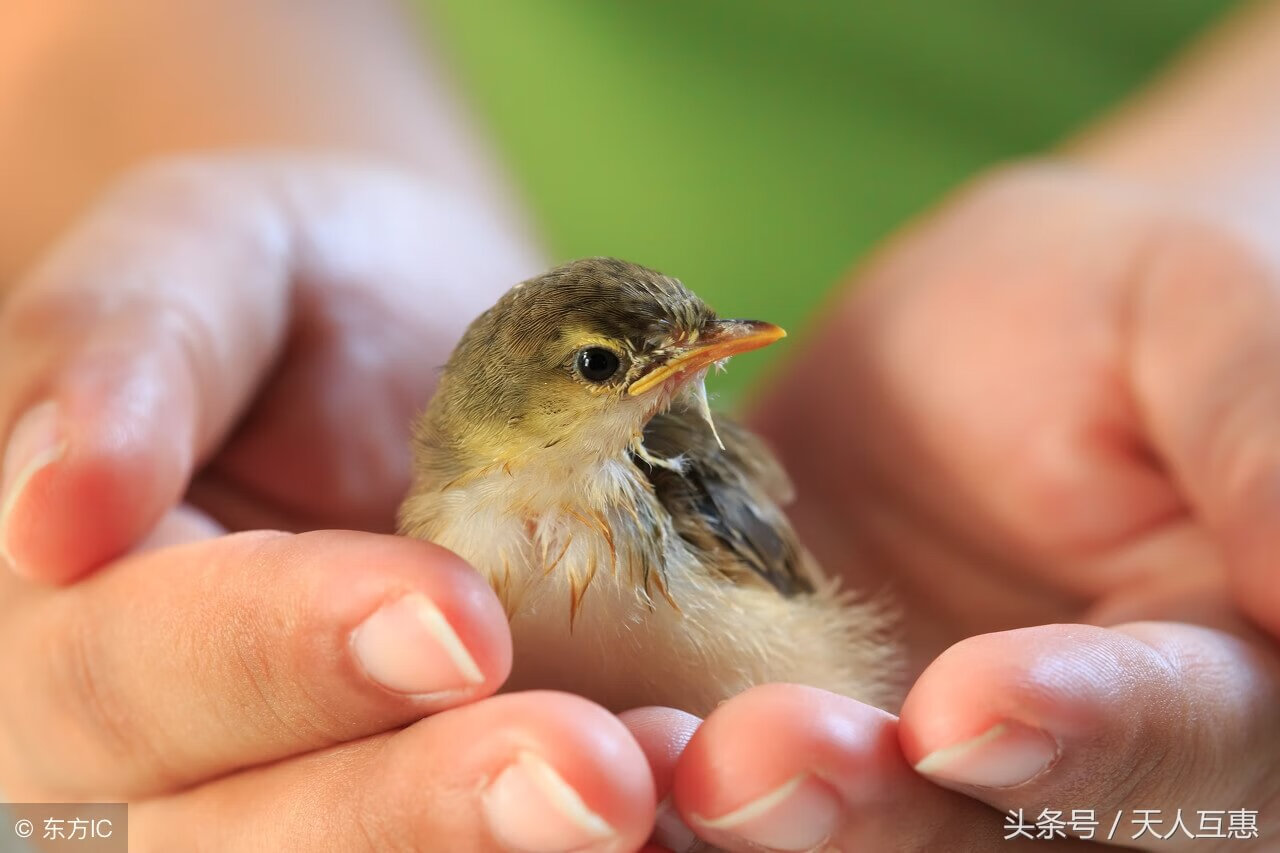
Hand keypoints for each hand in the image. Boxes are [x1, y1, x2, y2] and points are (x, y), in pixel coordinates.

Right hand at [0, 157, 660, 850]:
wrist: (408, 356)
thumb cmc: (298, 296)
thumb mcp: (208, 258)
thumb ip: (131, 344)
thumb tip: (51, 507)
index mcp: (75, 630)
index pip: (140, 672)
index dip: (288, 653)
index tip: (459, 619)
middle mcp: (173, 764)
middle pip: (251, 841)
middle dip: (424, 814)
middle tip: (596, 773)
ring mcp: (308, 795)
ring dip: (519, 852)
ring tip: (665, 794)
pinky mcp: (447, 799)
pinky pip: (498, 845)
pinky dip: (607, 843)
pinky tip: (702, 803)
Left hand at [652, 164, 1279, 849]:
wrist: (989, 341)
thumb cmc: (1123, 317)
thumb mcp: (1204, 327)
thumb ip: (1261, 437)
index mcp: (1208, 689)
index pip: (1176, 744)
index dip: (1084, 739)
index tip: (972, 707)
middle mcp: (1048, 770)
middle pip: (975, 834)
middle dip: (865, 807)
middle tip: (755, 756)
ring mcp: (895, 761)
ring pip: (829, 824)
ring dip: (726, 811)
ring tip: (625, 762)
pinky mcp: (762, 715)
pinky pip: (704, 763)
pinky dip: (639, 764)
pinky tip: (552, 725)